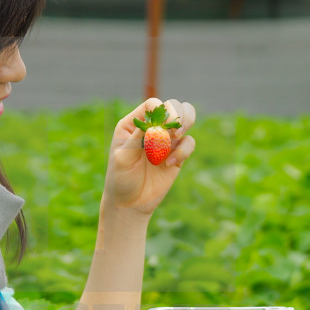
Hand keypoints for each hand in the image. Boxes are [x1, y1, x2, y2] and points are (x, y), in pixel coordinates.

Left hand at [103, 97, 195, 216]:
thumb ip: (136, 139)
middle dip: (178, 113)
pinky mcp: (177, 155)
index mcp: (134, 124)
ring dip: (187, 122)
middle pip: (173, 106)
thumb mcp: (122, 159)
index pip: (152, 105)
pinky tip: (170, 164)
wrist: (130, 204)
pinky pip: (189, 143)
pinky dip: (184, 151)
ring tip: (178, 135)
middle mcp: (152, 128)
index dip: (161, 110)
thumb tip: (153, 123)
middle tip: (175, 130)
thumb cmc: (120, 179)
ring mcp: (166, 140)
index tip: (162, 126)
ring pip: (186, 118)